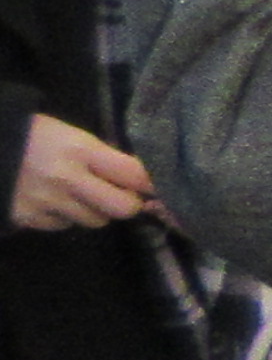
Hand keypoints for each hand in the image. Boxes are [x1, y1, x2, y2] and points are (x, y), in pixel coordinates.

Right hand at [9, 114, 152, 231]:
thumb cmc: (31, 134)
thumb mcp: (70, 135)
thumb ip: (103, 156)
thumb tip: (139, 179)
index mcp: (80, 150)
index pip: (134, 175)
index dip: (150, 183)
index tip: (154, 186)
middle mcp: (67, 179)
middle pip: (123, 208)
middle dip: (128, 203)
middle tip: (122, 195)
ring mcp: (47, 202)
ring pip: (95, 221)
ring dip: (95, 210)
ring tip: (79, 193)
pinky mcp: (29, 219)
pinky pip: (64, 225)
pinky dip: (65, 217)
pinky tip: (54, 200)